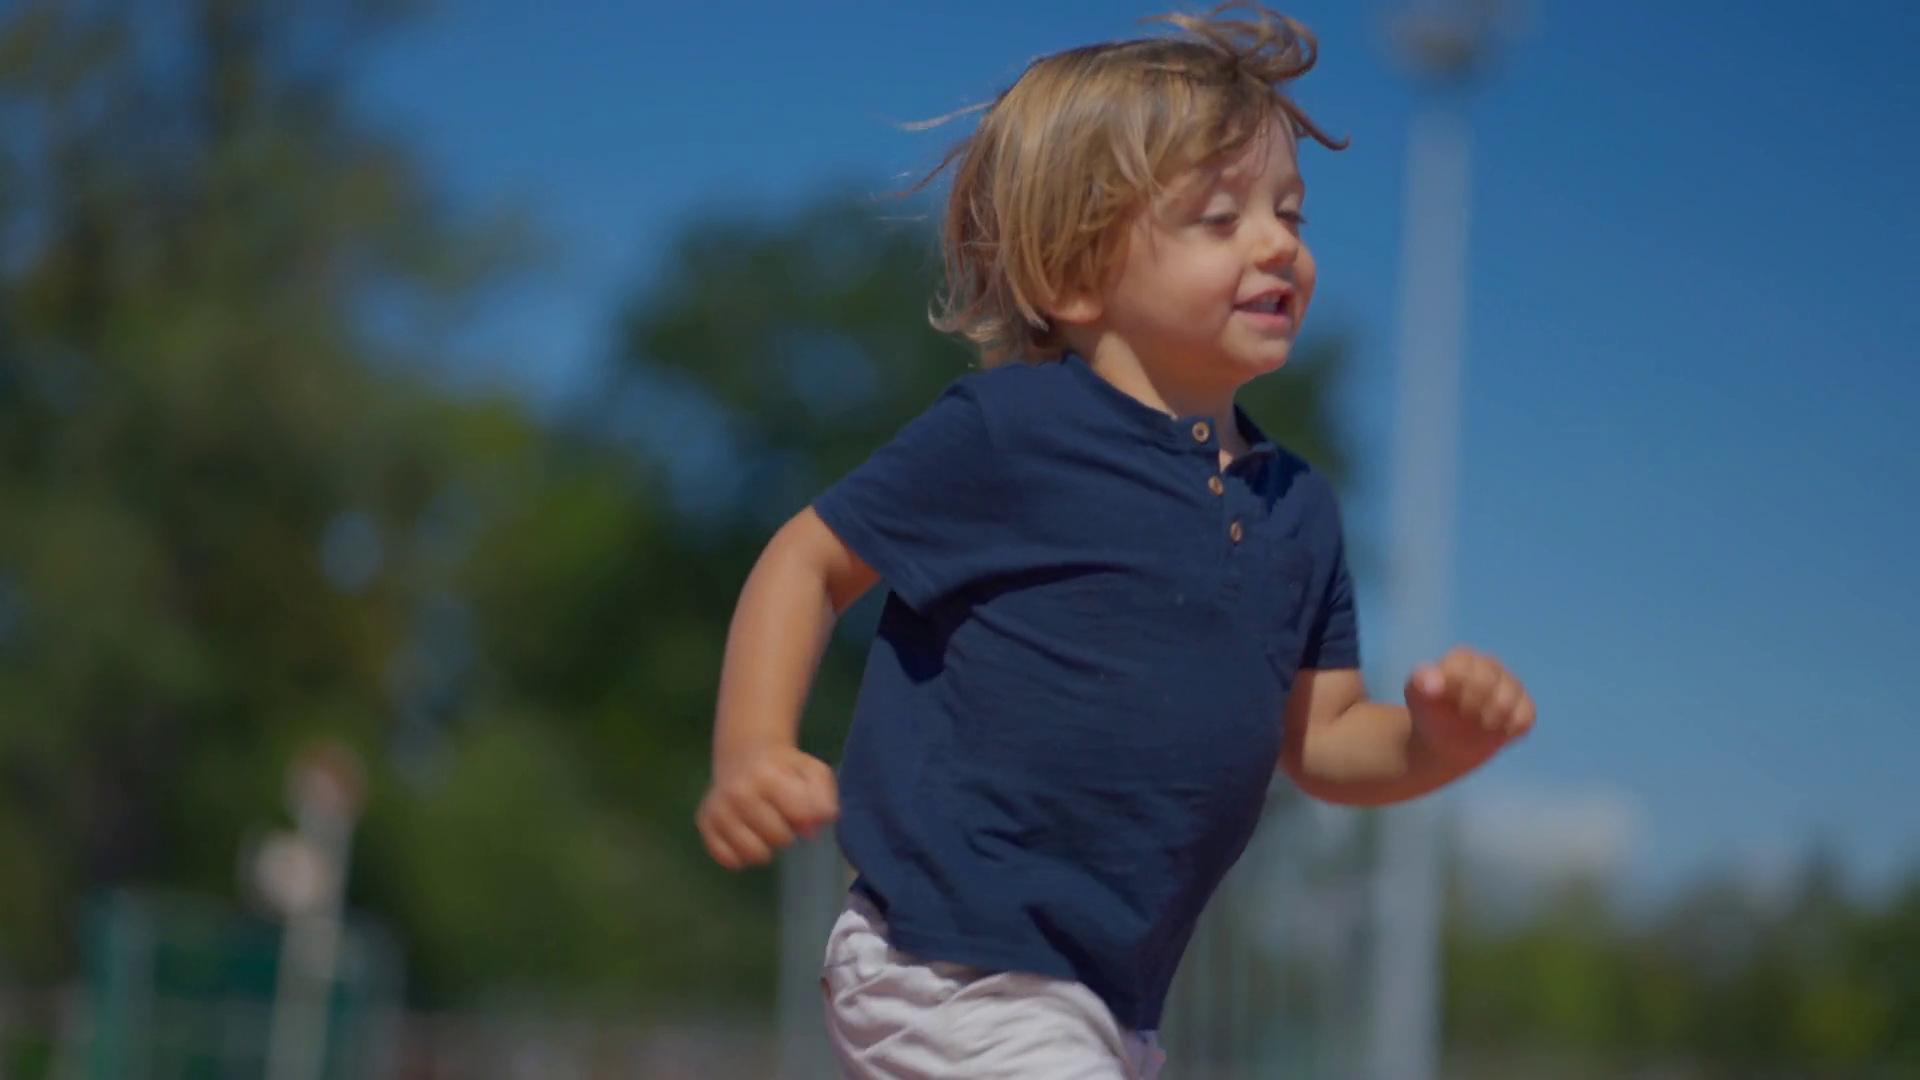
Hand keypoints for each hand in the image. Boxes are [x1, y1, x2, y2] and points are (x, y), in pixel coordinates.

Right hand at [697, 745, 839, 869]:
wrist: (745, 755)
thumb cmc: (786, 768)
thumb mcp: (813, 773)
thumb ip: (822, 798)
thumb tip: (813, 827)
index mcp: (769, 776)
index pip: (800, 817)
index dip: (807, 819)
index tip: (804, 812)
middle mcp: (738, 793)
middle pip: (778, 839)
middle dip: (787, 833)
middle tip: (781, 817)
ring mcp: (719, 809)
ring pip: (752, 854)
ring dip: (764, 847)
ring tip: (764, 829)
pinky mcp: (704, 822)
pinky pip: (727, 858)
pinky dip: (740, 855)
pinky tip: (746, 836)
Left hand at [1404, 646, 1534, 764]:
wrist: (1444, 741)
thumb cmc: (1429, 712)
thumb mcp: (1416, 696)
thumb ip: (1420, 682)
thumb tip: (1433, 684)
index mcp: (1463, 658)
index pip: (1462, 671)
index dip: (1451, 693)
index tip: (1441, 704)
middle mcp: (1491, 666)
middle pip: (1487, 685)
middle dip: (1469, 708)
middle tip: (1459, 718)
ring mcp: (1511, 686)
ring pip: (1506, 703)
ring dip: (1486, 722)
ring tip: (1474, 727)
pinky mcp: (1525, 708)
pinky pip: (1523, 719)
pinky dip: (1505, 731)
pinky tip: (1491, 732)